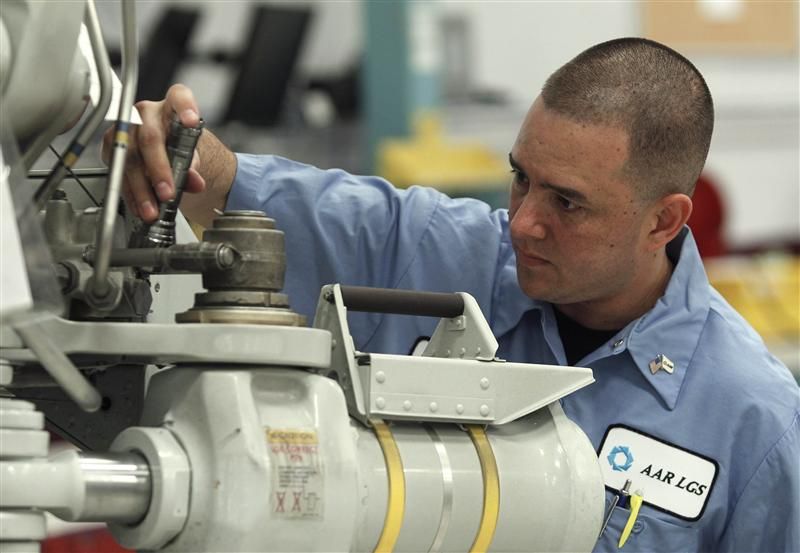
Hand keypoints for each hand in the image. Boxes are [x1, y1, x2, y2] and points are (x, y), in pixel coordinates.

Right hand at [103, 84, 205, 222]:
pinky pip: (119, 171)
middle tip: (168, 192)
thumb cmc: (179, 146)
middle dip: (158, 169)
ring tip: (152, 209)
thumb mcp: (193, 153)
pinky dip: (131, 194)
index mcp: (171, 106)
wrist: (167, 153)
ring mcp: (126, 129)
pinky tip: (139, 207)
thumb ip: (194, 165)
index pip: (179, 97)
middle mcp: (146, 113)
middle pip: (150, 138)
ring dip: (141, 189)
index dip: (185, 107)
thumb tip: (195, 181)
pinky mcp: (114, 147)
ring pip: (130, 158)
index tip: (192, 121)